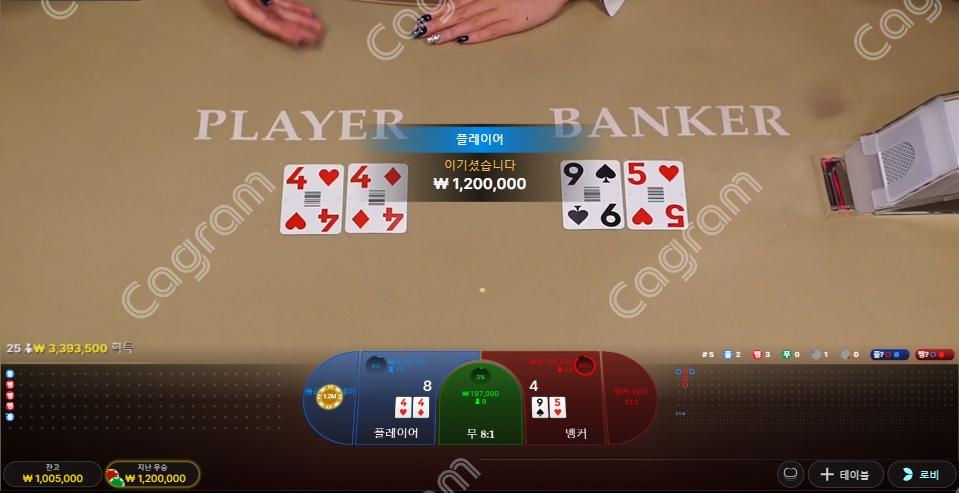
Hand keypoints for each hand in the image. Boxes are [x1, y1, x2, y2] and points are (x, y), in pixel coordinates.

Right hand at [225, 0, 323, 46]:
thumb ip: (267, 8)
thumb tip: (271, 14)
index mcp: (240, 2)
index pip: (264, 21)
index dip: (282, 31)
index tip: (299, 38)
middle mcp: (247, 1)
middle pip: (275, 18)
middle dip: (297, 27)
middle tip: (315, 38)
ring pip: (281, 10)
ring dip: (299, 18)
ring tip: (316, 27)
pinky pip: (280, 0)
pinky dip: (294, 6)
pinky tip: (306, 12)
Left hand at [417, 0, 569, 44]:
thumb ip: (482, 0)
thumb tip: (465, 4)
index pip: (458, 2)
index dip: (440, 11)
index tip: (424, 20)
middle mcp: (491, 0)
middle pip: (460, 13)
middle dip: (439, 23)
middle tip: (421, 33)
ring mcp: (503, 12)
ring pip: (472, 22)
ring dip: (452, 31)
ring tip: (435, 39)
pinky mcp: (515, 23)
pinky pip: (493, 30)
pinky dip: (477, 35)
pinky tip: (464, 40)